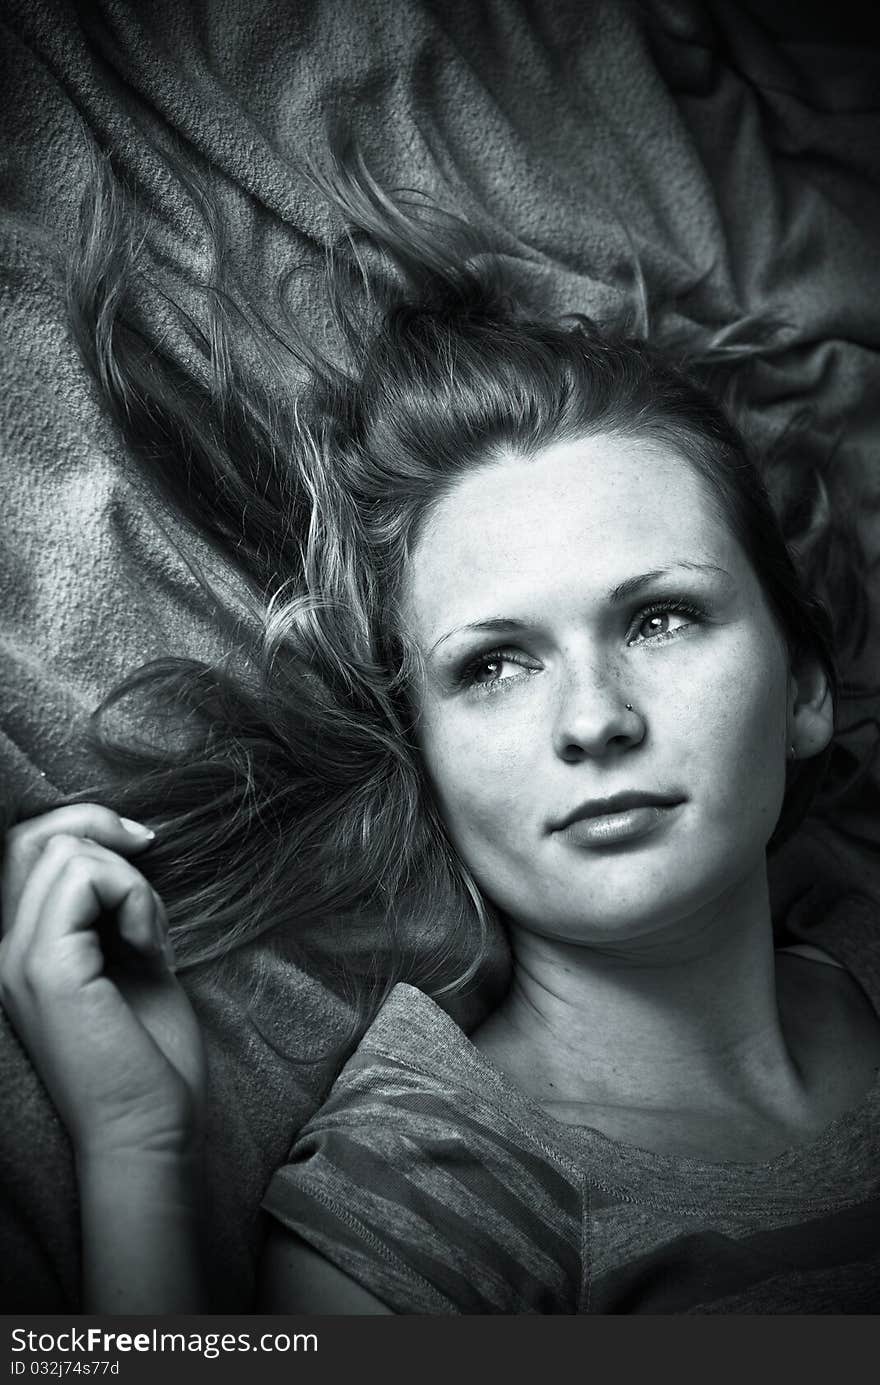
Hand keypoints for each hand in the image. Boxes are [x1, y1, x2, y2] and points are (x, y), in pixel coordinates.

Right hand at [0, 805, 206, 1160]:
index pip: (22, 847)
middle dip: (103, 830)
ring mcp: (18, 959)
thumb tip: (124, 846)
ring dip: (129, 880)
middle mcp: (6, 950)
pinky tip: (146, 946)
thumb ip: (113, 905)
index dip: (83, 825)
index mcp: (21, 949)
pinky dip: (132, 896)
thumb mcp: (131, 957)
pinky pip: (85, 878)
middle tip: (147, 877)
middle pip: (34, 836)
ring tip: (147, 937)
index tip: (141, 848)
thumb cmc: (150, 1055)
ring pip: (65, 852)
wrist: (151, 1130)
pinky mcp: (47, 969)